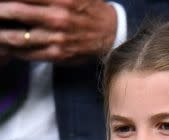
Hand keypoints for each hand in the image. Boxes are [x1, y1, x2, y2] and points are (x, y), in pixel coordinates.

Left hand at [0, 0, 116, 61]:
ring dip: (1, 34)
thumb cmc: (87, 8)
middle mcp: (57, 17)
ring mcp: (56, 38)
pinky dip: (13, 50)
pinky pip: (28, 53)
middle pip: (15, 11)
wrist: (110, 33)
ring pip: (18, 36)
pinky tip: (5, 45)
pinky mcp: (57, 55)